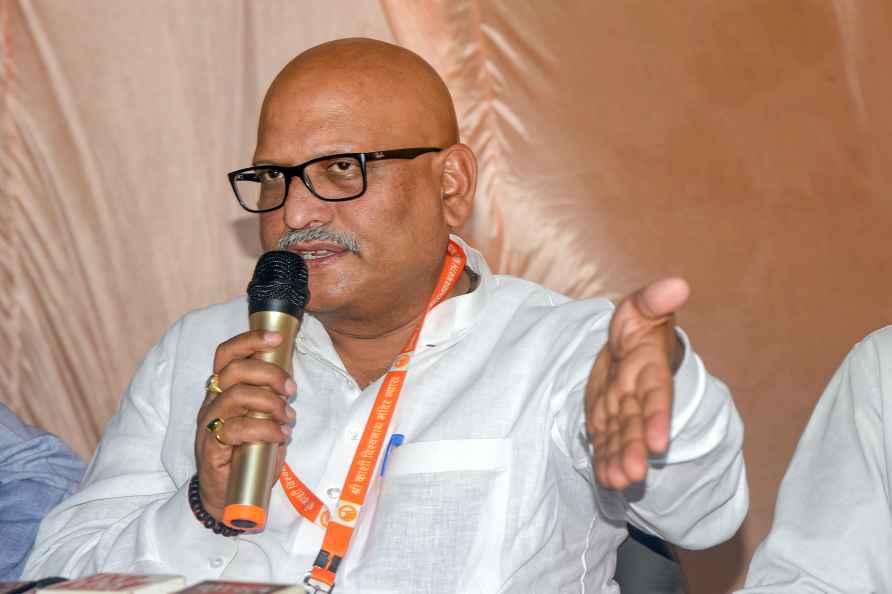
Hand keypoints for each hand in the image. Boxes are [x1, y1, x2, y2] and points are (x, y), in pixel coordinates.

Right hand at [194, 330, 296, 519]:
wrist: (227, 496)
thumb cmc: (248, 453)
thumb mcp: (264, 420)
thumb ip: (272, 400)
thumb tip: (290, 382)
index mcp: (224, 390)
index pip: (228, 354)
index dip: (250, 340)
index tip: (277, 337)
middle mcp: (213, 402)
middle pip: (234, 369)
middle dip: (269, 373)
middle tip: (291, 390)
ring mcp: (209, 423)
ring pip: (236, 396)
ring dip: (269, 403)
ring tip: (287, 418)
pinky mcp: (211, 446)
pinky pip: (236, 429)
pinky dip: (265, 429)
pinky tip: (279, 437)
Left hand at [585, 278, 688, 489]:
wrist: (625, 343)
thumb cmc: (636, 324)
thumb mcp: (640, 307)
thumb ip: (654, 299)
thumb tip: (678, 284)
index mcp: (649, 369)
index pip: (656, 396)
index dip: (656, 418)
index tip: (657, 443)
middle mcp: (637, 395)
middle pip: (636, 424)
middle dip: (634, 449)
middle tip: (632, 475)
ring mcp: (621, 409)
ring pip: (620, 437)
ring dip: (618, 460)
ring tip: (616, 483)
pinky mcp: (605, 417)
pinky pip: (604, 440)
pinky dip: (604, 459)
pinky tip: (605, 479)